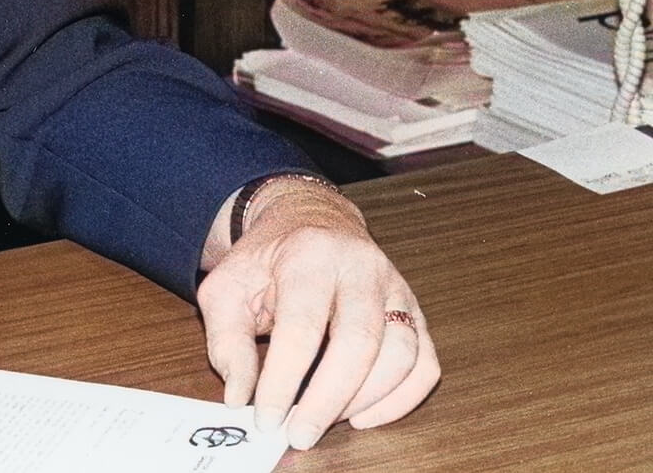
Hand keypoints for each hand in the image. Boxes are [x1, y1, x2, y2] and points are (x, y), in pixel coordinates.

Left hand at [197, 178, 439, 450]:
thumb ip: (226, 340)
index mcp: (309, 255)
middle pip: (359, 341)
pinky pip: (426, 362)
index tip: (266, 417)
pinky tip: (365, 416)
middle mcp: (361, 267)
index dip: (283, 378)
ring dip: (366, 400)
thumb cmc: (267, 260)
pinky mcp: (414, 311)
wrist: (308, 220)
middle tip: (300, 432)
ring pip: (401, 353)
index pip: (302, 325)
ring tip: (326, 421)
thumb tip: (239, 396)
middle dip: (328, 398)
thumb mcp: (226, 286)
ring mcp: (395, 288)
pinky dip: (402, 398)